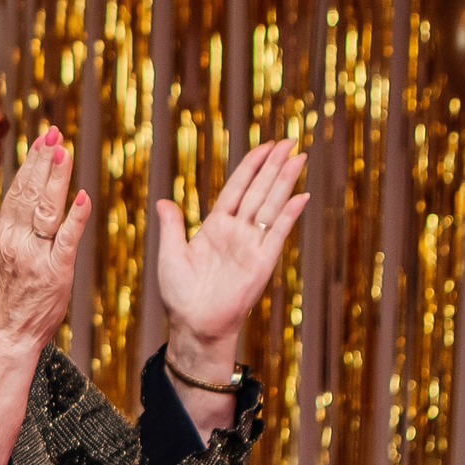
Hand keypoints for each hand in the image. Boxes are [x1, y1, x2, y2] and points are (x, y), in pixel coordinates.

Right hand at [0, 126, 89, 357]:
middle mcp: (16, 242)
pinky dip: (75, 219)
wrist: (5, 336)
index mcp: (3, 236)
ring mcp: (35, 256)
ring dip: (56, 180)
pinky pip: (66, 241)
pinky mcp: (55, 272)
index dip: (30, 163)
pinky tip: (83, 198)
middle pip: (30, 194)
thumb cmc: (2, 300)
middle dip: (43, 162)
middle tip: (55, 134)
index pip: (16, 191)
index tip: (42, 139)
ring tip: (64, 152)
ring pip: (46, 210)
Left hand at [154, 140, 308, 372]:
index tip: (264, 146)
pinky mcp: (262, 261)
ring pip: (270, 205)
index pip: (236, 189)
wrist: (194, 323)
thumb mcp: (170, 253)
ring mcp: (251, 245)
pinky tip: (301, 195)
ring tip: (298, 157)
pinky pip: (277, 232)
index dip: (250, 167)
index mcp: (215, 226)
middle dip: (273, 166)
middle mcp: (236, 231)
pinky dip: (289, 214)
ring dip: (285, 181)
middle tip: (289, 141)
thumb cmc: (180, 294)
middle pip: (259, 191)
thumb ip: (172, 226)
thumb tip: (163, 201)